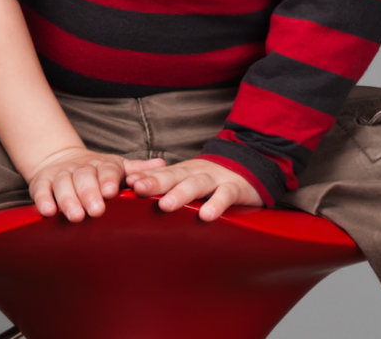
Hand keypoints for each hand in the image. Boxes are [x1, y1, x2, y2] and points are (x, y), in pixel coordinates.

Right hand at [26, 147, 166, 221]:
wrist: (61, 159)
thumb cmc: (97, 171)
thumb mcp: (118, 167)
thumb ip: (138, 169)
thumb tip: (162, 164)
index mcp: (103, 164)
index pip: (107, 170)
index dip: (108, 180)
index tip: (111, 192)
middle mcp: (81, 167)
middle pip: (85, 177)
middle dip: (89, 193)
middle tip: (95, 210)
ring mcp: (61, 173)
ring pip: (63, 184)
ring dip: (68, 200)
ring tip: (75, 216)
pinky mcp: (42, 181)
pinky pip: (41, 190)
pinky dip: (43, 200)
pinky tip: (48, 212)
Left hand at [127, 158, 263, 220]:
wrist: (252, 164)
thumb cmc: (212, 177)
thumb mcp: (188, 177)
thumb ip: (165, 182)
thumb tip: (133, 186)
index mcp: (183, 172)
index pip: (161, 174)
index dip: (145, 178)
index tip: (128, 184)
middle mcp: (196, 173)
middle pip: (174, 176)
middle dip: (156, 182)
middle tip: (139, 189)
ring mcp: (216, 178)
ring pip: (197, 184)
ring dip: (181, 193)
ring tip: (166, 205)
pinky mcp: (235, 187)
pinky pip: (225, 195)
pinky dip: (216, 204)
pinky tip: (206, 215)